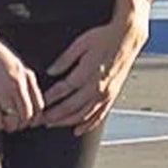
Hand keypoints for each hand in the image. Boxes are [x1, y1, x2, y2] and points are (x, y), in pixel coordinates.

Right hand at [0, 21, 45, 134]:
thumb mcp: (17, 63)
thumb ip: (25, 79)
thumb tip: (31, 100)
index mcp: (26, 75)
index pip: (38, 106)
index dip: (36, 119)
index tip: (31, 123)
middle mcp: (16, 83)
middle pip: (26, 115)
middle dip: (23, 125)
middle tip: (17, 126)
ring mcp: (1, 89)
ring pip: (12, 120)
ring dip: (11, 127)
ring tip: (7, 126)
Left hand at [43, 3, 149, 134]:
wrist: (127, 37)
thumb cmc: (104, 37)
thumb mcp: (81, 43)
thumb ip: (65, 59)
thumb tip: (51, 71)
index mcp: (87, 74)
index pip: (63, 90)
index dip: (49, 97)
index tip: (39, 101)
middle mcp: (97, 88)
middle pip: (71, 107)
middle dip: (54, 115)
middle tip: (40, 119)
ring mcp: (106, 94)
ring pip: (83, 115)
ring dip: (66, 122)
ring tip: (53, 124)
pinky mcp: (112, 95)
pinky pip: (99, 115)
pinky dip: (87, 124)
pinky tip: (78, 130)